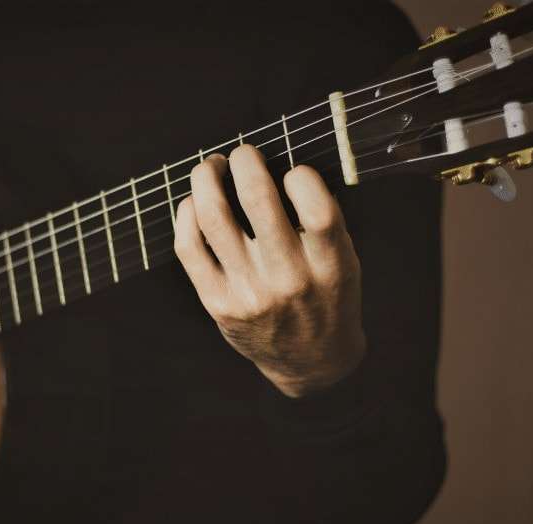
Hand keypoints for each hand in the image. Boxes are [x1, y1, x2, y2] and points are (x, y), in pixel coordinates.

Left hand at [174, 146, 365, 398]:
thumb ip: (323, 223)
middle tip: (242, 154)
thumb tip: (280, 168)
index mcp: (330, 267)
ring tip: (210, 166)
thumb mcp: (345, 264)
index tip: (292, 172)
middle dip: (245, 162)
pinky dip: (187, 215)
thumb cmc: (327, 300)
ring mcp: (249, 293)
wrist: (310, 361)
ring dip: (207, 179)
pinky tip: (193, 202)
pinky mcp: (218, 303)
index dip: (300, 177)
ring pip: (215, 218)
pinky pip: (190, 248)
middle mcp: (288, 280)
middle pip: (258, 201)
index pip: (317, 209)